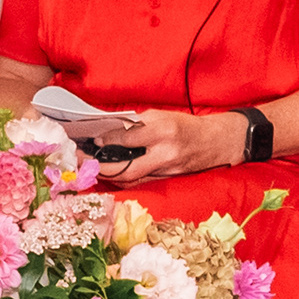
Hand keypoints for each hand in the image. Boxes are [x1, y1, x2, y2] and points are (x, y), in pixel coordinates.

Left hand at [96, 109, 245, 180]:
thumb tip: (111, 131)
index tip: (94, 140)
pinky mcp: (169, 179)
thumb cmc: (186, 125)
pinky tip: (110, 174)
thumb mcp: (163, 116)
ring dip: (108, 176)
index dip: (108, 140)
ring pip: (131, 179)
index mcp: (163, 130)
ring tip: (90, 169)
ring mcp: (167, 170)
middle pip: (126, 168)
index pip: (129, 138)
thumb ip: (138, 124)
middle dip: (100, 168)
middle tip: (82, 162)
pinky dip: (124, 178)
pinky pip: (141, 181)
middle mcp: (165, 153)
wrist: (216, 142)